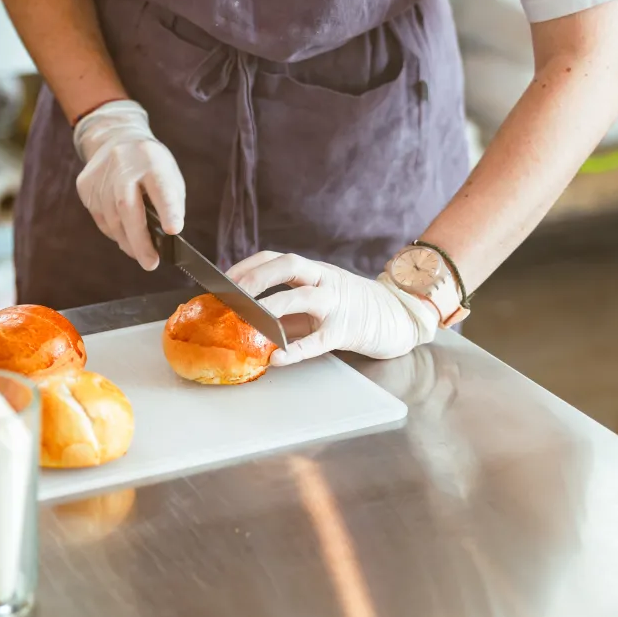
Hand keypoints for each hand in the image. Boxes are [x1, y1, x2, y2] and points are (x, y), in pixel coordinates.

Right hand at [73, 100, 184, 269]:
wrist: (114, 137)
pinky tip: (123, 232)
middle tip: (151, 264)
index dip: (168, 209)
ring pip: (112, 219)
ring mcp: (100, 176)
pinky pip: (101, 218)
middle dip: (140, 241)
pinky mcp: (85, 186)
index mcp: (151, 160)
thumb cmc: (149, 164)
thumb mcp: (168, 174)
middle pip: (128, 208)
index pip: (160, 187)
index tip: (173, 230)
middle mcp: (123, 165)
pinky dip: (114, 231)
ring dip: (128, 241)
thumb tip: (167, 238)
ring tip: (141, 253)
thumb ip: (171, 203)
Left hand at [227, 251, 439, 365]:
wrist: (395, 319)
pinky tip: (277, 358)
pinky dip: (296, 349)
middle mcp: (324, 281)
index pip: (276, 258)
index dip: (248, 265)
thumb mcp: (314, 303)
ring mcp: (337, 304)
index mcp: (313, 272)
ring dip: (273, 305)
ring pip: (304, 296)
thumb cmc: (348, 311)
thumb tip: (242, 322)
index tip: (222, 278)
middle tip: (232, 293)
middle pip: (289, 264)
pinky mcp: (346, 330)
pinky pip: (319, 339)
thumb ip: (284, 310)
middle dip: (258, 275)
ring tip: (248, 318)